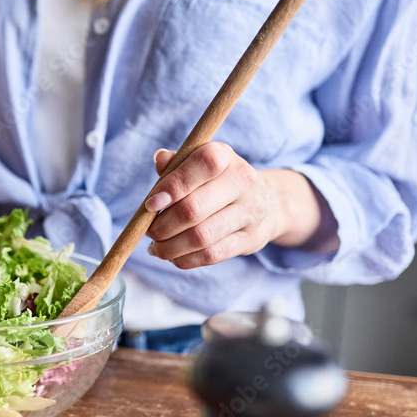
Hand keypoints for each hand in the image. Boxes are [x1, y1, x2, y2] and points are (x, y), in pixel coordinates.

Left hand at [144, 143, 324, 268]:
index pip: (202, 166)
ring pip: (201, 236)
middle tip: (149, 231)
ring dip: (170, 247)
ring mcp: (250, 213)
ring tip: (156, 247)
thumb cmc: (219, 181)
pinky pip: (211, 255)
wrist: (266, 202)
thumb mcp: (200, 164)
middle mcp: (243, 182)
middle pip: (194, 209)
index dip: (172, 186)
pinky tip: (174, 257)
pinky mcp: (250, 240)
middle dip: (163, 225)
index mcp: (225, 157)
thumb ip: (177, 163)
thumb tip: (160, 159)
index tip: (150, 204)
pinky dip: (185, 259)